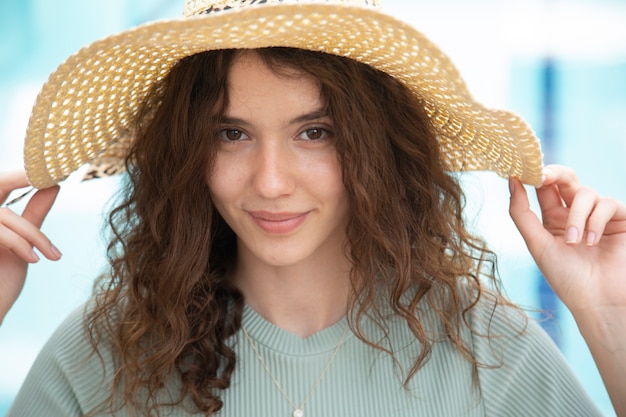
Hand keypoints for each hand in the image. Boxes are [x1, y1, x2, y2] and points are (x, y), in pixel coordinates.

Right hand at [0, 171, 60, 324]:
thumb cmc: (0, 285)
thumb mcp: (21, 245)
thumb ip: (33, 214)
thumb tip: (53, 184)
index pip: (0, 185)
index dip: (20, 175)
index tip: (50, 169)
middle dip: (20, 178)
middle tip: (51, 177)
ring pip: (2, 216)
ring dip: (32, 234)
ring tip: (50, 255)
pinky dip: (18, 243)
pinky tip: (34, 259)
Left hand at [508, 164, 625, 314]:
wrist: (598, 301)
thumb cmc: (566, 277)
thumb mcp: (537, 244)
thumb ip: (522, 213)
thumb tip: (512, 180)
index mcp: (553, 219)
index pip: (544, 187)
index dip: (535, 175)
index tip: (524, 170)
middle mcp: (576, 213)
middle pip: (566, 178)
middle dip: (555, 173)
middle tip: (543, 176)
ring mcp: (598, 216)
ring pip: (585, 193)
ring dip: (576, 216)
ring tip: (574, 242)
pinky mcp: (620, 220)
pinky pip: (607, 203)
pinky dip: (596, 220)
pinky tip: (592, 241)